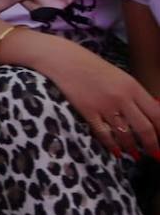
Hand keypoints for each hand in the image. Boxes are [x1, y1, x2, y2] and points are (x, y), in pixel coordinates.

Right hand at [40, 40, 159, 157]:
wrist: (64, 59)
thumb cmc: (92, 66)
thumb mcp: (120, 77)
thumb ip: (135, 95)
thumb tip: (150, 115)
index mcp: (132, 87)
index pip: (157, 114)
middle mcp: (121, 97)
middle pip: (144, 128)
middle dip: (152, 145)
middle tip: (155, 155)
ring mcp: (104, 105)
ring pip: (125, 134)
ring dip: (132, 148)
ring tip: (135, 155)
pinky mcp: (88, 112)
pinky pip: (103, 134)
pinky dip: (111, 145)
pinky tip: (116, 151)